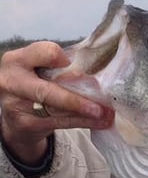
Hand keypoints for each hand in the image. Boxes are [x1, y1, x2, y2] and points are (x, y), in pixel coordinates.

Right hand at [0, 42, 112, 163]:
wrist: (15, 112)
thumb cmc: (36, 82)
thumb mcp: (42, 68)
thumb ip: (62, 69)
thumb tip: (93, 80)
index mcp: (18, 60)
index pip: (45, 53)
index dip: (63, 60)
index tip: (79, 68)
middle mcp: (12, 81)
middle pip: (48, 91)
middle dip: (77, 100)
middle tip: (100, 107)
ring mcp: (16, 105)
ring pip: (56, 110)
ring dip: (85, 113)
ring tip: (106, 114)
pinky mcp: (26, 124)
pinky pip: (58, 123)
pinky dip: (81, 122)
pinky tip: (98, 122)